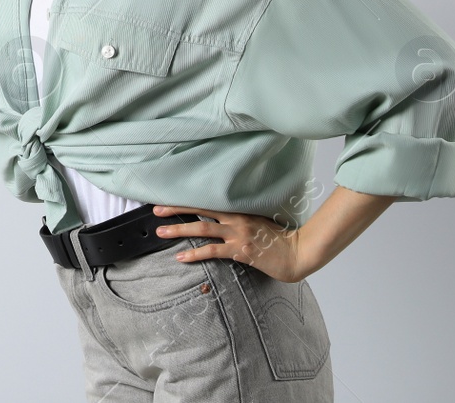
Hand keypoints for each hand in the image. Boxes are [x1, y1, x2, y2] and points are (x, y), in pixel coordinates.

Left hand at [152, 204, 313, 282]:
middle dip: (176, 209)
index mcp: (240, 210)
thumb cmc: (281, 240)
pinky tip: (181, 256)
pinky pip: (212, 251)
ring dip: (179, 230)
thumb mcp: (261, 223)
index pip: (209, 201)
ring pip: (202, 228)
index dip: (188, 200)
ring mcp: (237, 234)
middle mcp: (236, 219)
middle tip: (156, 210)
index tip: (170, 198)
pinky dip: (194, 253)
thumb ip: (243, 219)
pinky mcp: (240, 251)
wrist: (298, 253)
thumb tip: (226, 220)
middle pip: (200, 210)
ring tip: (160, 232)